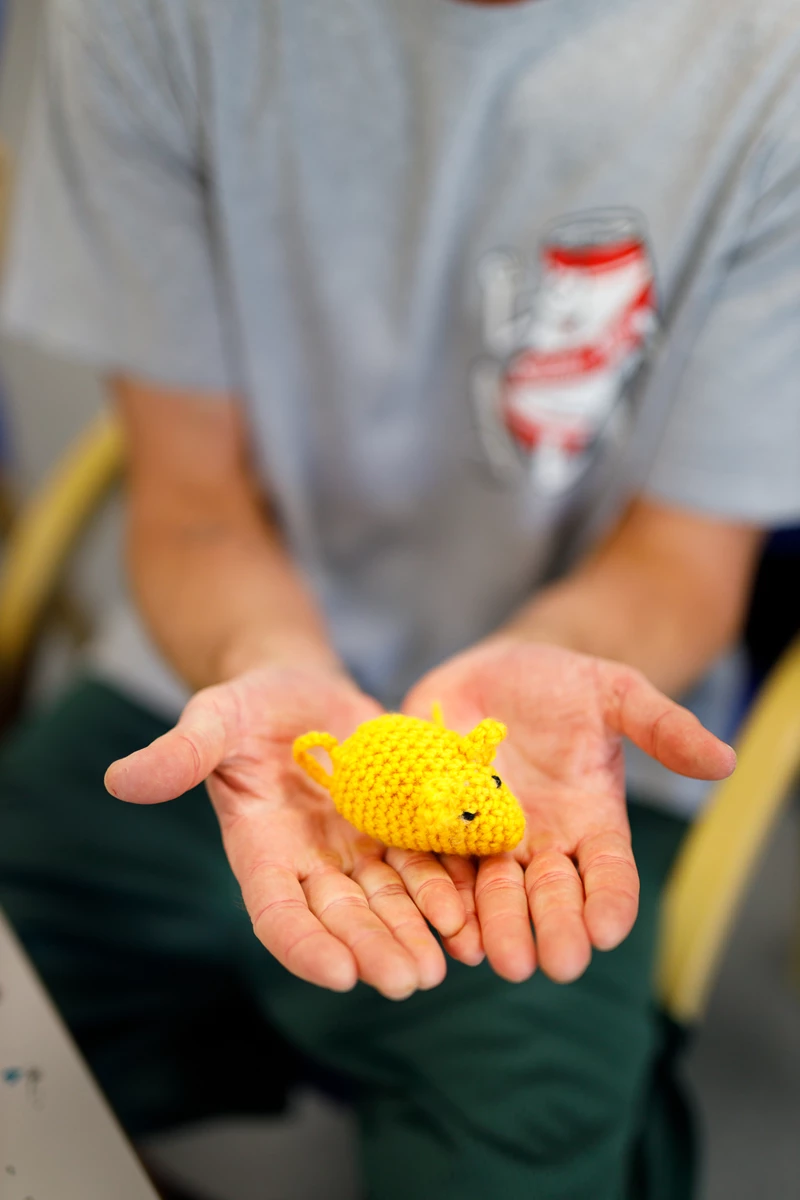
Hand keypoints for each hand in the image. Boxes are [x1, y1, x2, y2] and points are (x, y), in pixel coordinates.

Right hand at [105, 665, 468, 998]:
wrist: (302, 688)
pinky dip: (447, 889)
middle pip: (343, 918)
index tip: (339, 974)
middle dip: (375, 949)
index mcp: (261, 851)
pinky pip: (425, 864)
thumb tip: (119, 780)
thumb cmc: (249, 706)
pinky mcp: (399, 826)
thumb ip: (179, 753)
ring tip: (447, 963)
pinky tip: (472, 913)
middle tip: (409, 981)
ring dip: (416, 933)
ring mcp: (358, 849)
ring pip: (390, 902)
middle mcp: (311, 863)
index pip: (278, 913)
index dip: (305, 946)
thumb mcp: (213, 719)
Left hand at [404, 639, 735, 984]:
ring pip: (494, 892)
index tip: (609, 930)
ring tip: (498, 958)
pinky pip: (439, 864)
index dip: (612, 902)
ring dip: (497, 926)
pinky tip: (445, 923)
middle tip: (557, 963)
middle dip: (555, 929)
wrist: (495, 670)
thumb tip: (725, 759)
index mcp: (591, 822)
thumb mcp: (616, 694)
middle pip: (550, 895)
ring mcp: (487, 837)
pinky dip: (442, 895)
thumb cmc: (564, 685)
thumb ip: (663, 727)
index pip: (610, 873)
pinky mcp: (437, 822)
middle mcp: (541, 841)